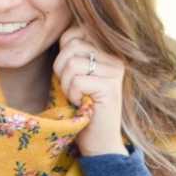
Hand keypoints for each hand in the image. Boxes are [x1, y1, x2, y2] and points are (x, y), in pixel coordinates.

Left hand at [53, 25, 128, 155]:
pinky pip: (76, 81)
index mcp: (107, 50)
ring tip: (78, 97)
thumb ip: (71, 54)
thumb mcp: (74, 75)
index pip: (74, 33)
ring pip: (72, 63)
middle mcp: (115, 57)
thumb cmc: (81, 108)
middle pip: (71, 46)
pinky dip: (71, 95)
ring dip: (66, 85)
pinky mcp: (110, 86)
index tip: (69, 75)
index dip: (62, 54)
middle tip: (71, 89)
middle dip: (61, 70)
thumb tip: (62, 36)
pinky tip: (82, 104)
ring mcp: (115, 71)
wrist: (99, 141)